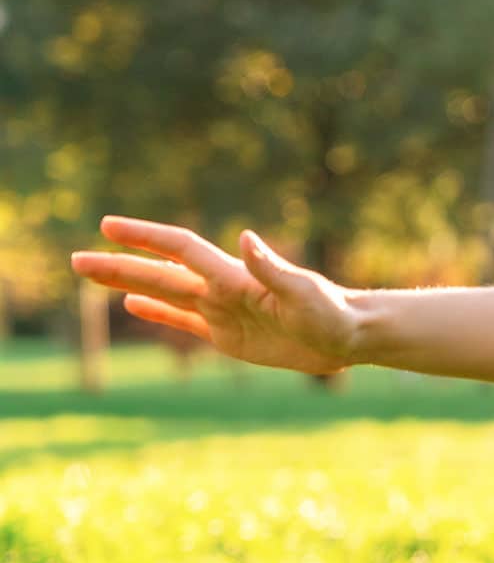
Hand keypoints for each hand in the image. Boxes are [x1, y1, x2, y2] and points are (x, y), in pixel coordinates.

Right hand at [68, 217, 364, 375]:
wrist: (350, 337)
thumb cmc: (333, 314)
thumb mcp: (303, 293)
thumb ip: (272, 268)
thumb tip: (245, 238)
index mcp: (234, 277)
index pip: (180, 250)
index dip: (145, 237)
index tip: (108, 225)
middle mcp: (222, 289)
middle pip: (159, 272)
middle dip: (118, 264)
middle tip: (74, 259)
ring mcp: (223, 311)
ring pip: (163, 293)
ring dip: (127, 283)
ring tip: (90, 273)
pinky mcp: (229, 335)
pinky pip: (184, 321)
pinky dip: (157, 312)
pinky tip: (132, 305)